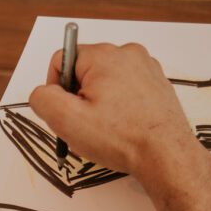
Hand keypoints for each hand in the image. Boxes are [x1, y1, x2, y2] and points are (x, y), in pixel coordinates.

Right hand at [29, 43, 201, 181]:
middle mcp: (127, 54)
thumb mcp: (66, 120)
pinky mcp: (157, 84)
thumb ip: (43, 99)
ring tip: (109, 129)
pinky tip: (124, 127)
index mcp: (103, 56)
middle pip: (84, 71)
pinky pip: (126, 89)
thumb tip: (43, 92)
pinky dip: (120, 106)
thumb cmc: (120, 138)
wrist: (167, 155)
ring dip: (100, 103)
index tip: (68, 114)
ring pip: (105, 81)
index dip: (57, 90)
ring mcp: (146, 68)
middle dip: (79, 98)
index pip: (62, 61)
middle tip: (88, 126)